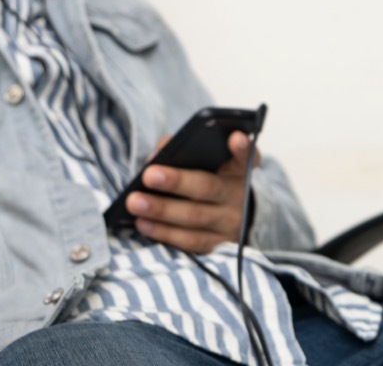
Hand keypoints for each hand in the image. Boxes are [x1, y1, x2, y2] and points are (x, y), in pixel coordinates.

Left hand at [125, 130, 259, 253]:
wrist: (233, 215)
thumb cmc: (210, 178)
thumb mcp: (207, 160)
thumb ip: (182, 148)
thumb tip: (156, 156)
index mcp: (239, 168)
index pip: (247, 155)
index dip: (241, 147)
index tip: (233, 137)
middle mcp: (238, 195)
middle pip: (207, 187)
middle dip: (176, 181)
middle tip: (148, 175)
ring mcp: (230, 224)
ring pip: (194, 217)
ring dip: (162, 211)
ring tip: (135, 202)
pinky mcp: (217, 246)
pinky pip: (189, 241)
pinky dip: (164, 233)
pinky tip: (142, 223)